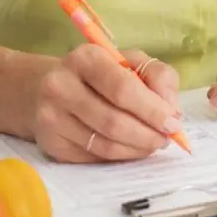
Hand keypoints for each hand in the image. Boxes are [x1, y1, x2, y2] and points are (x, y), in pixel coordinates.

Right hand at [33, 46, 182, 162]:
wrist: (43, 88)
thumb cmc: (97, 73)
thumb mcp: (128, 61)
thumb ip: (157, 76)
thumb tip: (172, 108)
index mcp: (85, 58)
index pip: (122, 89)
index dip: (151, 109)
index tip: (172, 122)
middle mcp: (62, 86)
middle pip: (113, 121)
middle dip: (147, 134)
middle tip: (165, 138)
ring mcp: (52, 118)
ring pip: (104, 145)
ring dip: (136, 149)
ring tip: (152, 144)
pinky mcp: (51, 144)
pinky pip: (93, 157)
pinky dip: (119, 156)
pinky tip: (130, 148)